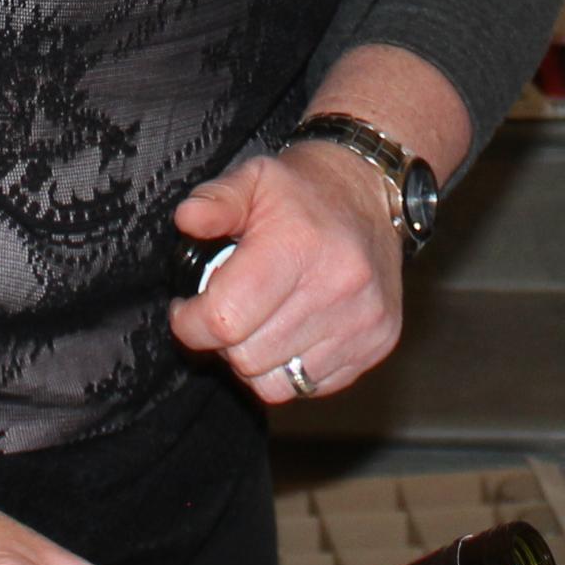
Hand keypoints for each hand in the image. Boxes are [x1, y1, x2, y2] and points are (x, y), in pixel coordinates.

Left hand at [170, 144, 403, 404]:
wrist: (373, 195)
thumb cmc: (305, 190)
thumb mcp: (253, 177)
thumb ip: (216, 200)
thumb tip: (188, 220)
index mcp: (298, 245)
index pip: (224, 319)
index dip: (190, 322)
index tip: (187, 309)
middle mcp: (337, 288)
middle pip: (246, 357)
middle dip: (222, 341)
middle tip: (227, 310)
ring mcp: (362, 321)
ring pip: (276, 384)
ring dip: (255, 360)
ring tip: (258, 323)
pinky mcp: (378, 342)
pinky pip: (312, 386)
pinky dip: (290, 369)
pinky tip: (291, 332)